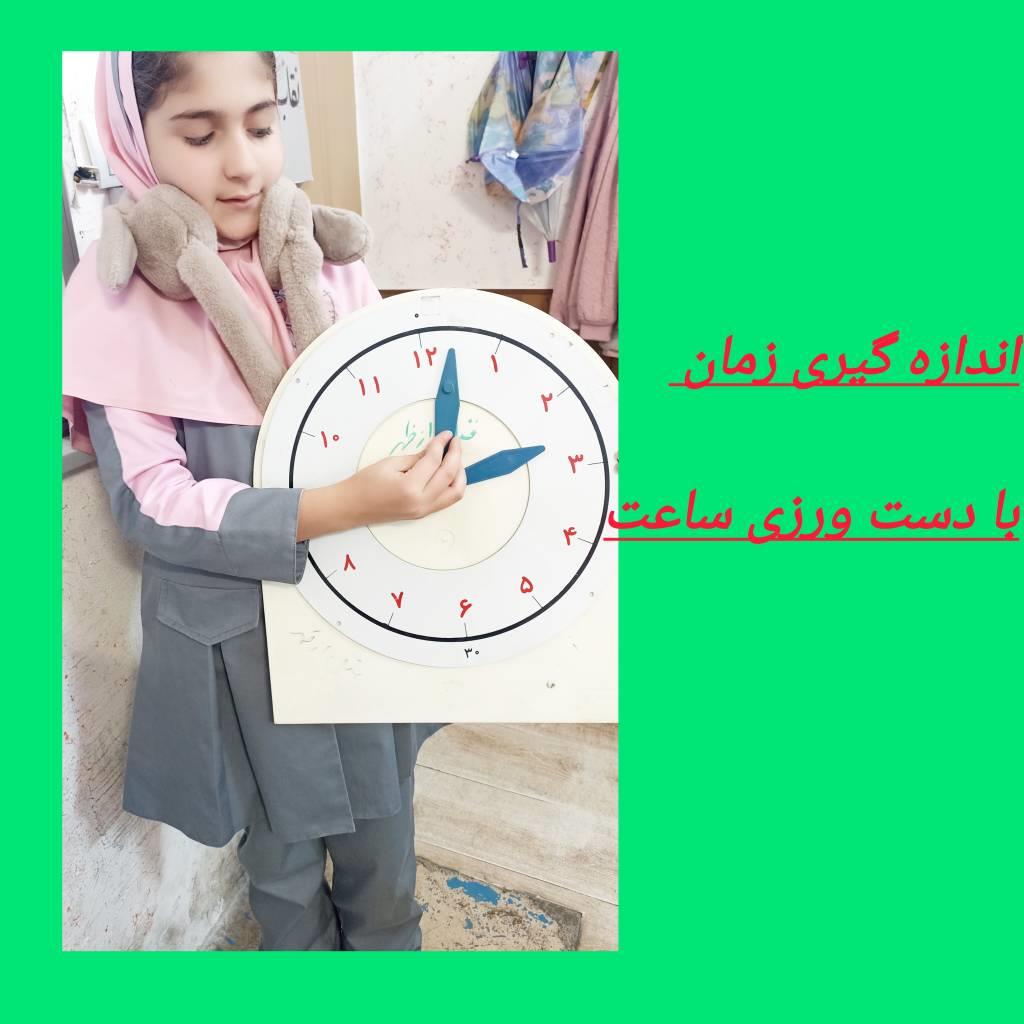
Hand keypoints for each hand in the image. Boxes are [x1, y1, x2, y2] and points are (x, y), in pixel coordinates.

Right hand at [343, 430, 466, 525]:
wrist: (352, 506)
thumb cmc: (365, 484)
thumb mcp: (391, 463)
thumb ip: (418, 457)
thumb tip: (437, 449)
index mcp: (409, 487)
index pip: (434, 460)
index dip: (442, 444)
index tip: (446, 434)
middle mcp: (420, 502)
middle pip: (450, 476)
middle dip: (456, 455)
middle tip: (455, 442)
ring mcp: (423, 510)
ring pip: (455, 492)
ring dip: (460, 473)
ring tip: (455, 458)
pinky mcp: (423, 513)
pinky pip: (447, 500)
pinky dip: (453, 484)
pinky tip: (449, 472)